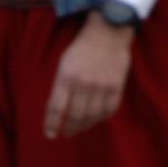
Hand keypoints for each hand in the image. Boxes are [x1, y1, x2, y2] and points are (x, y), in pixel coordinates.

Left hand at [44, 16, 133, 139]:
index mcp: (66, 78)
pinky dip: (103, 117)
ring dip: (85, 125)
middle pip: (75, 115)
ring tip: (81, 128)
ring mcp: (102, 85)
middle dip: (70, 128)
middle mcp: (84, 84)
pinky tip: (97, 118)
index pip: (56, 108)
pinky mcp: (117, 85)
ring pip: (93, 115)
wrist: (108, 32)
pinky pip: (110, 109)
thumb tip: (60, 109)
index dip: (52, 124)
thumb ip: (61, 86)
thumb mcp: (64, 64)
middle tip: (68, 133)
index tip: (50, 135)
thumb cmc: (82, 48)